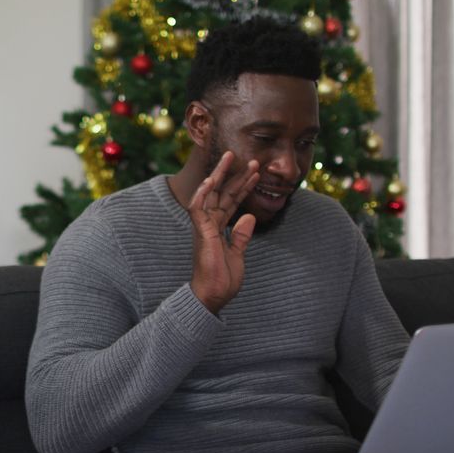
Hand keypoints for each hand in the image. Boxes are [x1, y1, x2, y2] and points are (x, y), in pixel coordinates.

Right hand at [188, 151, 259, 313]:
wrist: (212, 296)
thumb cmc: (222, 279)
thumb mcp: (237, 254)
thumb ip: (241, 236)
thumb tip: (249, 216)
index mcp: (218, 228)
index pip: (231, 201)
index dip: (243, 186)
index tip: (255, 173)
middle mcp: (209, 223)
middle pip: (222, 193)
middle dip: (234, 174)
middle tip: (246, 157)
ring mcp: (203, 227)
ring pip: (210, 194)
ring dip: (220, 175)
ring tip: (231, 158)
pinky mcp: (200, 233)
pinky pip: (198, 208)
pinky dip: (203, 193)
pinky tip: (211, 180)